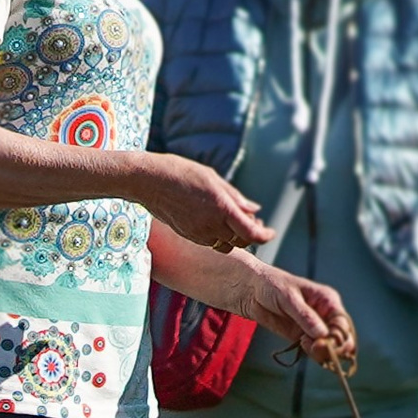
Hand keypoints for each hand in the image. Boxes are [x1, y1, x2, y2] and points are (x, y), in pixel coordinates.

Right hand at [135, 153, 269, 253]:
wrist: (147, 180)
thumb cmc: (182, 173)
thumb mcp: (214, 179)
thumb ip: (235, 197)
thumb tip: (254, 209)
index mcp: (222, 208)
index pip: (252, 234)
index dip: (265, 236)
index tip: (270, 232)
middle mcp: (210, 225)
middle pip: (241, 242)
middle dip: (250, 235)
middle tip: (254, 222)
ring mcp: (197, 232)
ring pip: (225, 245)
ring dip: (233, 237)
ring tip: (233, 221)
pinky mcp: (187, 234)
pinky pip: (209, 242)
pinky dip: (218, 236)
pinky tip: (214, 221)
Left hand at [234, 265, 355, 363]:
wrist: (250, 291)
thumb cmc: (271, 285)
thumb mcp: (288, 297)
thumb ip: (305, 316)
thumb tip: (324, 335)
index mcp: (328, 301)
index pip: (343, 323)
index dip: (338, 336)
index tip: (324, 342)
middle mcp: (325, 315)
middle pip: (341, 338)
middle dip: (333, 347)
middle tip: (315, 348)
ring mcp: (314, 328)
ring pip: (330, 347)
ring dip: (323, 352)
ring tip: (305, 345)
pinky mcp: (302, 338)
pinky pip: (315, 351)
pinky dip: (314, 354)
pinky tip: (302, 346)